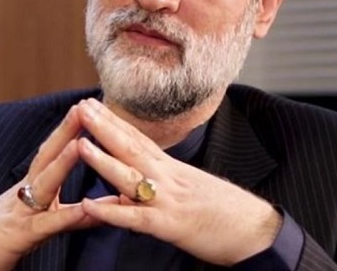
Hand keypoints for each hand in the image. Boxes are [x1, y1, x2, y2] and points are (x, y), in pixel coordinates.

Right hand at [0, 102, 117, 270]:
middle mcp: (24, 193)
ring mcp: (21, 211)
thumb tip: (99, 209)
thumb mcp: (38, 224)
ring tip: (81, 144)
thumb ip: (69, 216)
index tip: (85, 107)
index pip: (50, 153)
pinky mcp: (21, 236)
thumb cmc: (1, 238)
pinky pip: (47, 224)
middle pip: (46, 156)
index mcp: (30, 187)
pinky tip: (86, 209)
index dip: (67, 130)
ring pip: (44, 183)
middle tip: (83, 107)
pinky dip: (67, 215)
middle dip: (65, 131)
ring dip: (62, 163)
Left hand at [75, 98, 281, 265]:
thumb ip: (156, 184)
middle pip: (131, 147)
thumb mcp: (187, 190)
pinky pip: (135, 218)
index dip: (113, 121)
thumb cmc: (223, 212)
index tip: (91, 104)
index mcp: (170, 168)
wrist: (257, 232)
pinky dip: (112, 212)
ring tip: (79, 144)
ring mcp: (167, 200)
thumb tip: (128, 188)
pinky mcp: (169, 225)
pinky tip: (89, 205)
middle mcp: (167, 177)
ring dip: (103, 161)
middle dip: (103, 127)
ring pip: (130, 177)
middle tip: (79, 107)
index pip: (137, 138)